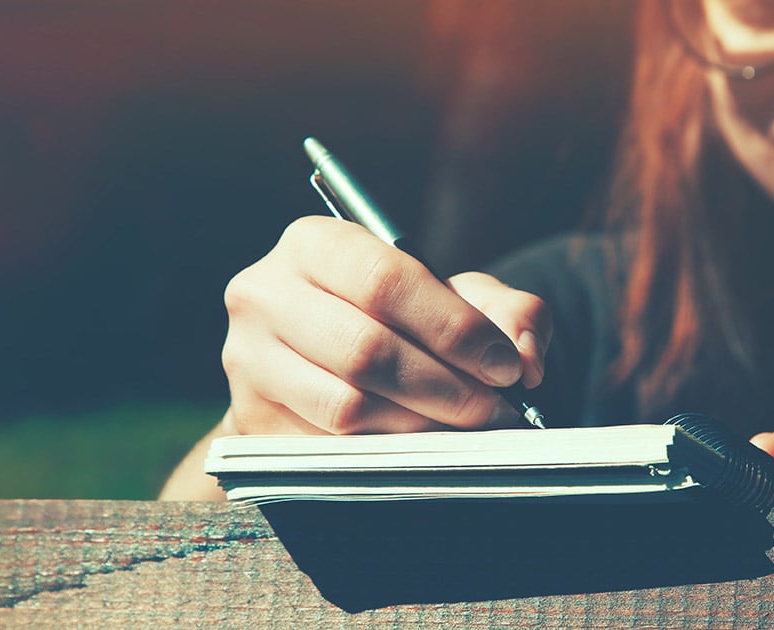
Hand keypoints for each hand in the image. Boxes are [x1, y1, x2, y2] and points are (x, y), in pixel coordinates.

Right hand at [220, 215, 550, 435]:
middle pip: (365, 350)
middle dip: (446, 387)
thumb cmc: (397, 322)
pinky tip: (419, 448)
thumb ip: (507, 310)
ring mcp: (247, 362)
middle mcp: (263, 295)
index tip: (505, 366)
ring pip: (347, 407)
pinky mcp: (249, 422)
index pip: (386, 280)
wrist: (319, 366)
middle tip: (494, 409)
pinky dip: (386, 454)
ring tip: (462, 428)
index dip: (454, 328)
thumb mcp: (453, 299)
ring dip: (420, 426)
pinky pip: (327, 450)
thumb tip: (526, 355)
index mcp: (313, 244)